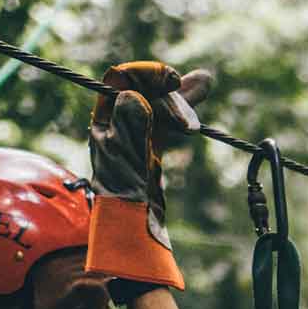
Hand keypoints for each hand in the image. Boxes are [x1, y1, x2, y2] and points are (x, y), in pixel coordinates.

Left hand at [85, 61, 214, 289]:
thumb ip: (130, 126)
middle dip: (170, 87)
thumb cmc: (126, 201)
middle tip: (201, 84)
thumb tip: (134, 95)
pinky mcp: (150, 149)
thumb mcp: (126, 161)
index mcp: (103, 124)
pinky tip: (200, 90)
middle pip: (143, 90)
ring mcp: (134, 137)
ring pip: (157, 104)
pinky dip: (182, 108)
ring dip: (180, 96)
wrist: (135, 233)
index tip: (172, 81)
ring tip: (204, 84)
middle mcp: (116, 126)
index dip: (146, 75)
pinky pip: (165, 120)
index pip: (120, 81)